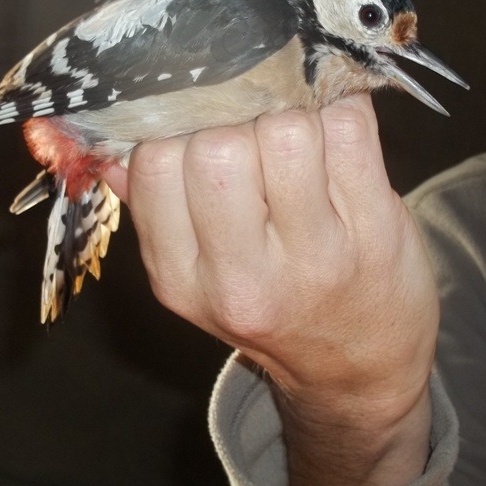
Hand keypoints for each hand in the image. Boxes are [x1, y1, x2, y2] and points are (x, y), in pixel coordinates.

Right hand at [103, 94, 437, 485]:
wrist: (359, 372)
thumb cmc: (274, 306)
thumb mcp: (196, 280)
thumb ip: (155, 212)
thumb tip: (109, 146)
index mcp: (182, 280)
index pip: (155, 163)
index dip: (182, 132)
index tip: (206, 135)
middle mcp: (243, 276)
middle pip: (218, 145)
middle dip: (237, 125)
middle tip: (256, 142)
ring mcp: (315, 255)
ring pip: (286, 129)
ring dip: (293, 117)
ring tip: (301, 142)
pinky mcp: (376, 230)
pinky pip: (348, 128)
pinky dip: (341, 112)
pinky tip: (337, 137)